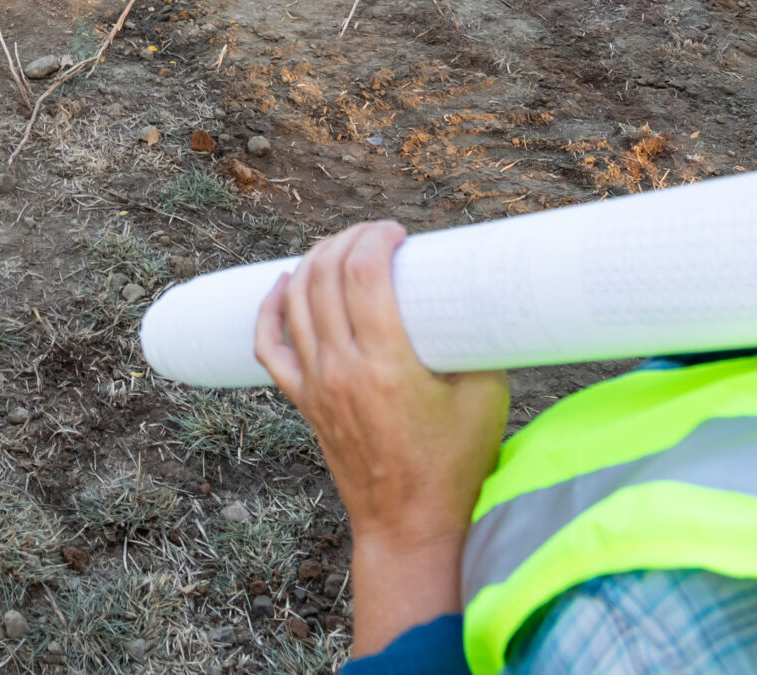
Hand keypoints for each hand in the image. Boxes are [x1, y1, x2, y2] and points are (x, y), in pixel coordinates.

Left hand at [255, 220, 507, 652]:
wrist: (409, 524)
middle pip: (326, 278)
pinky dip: (271, 307)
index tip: (396, 232)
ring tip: (340, 247)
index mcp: (388, 366)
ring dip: (314, 262)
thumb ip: (480, 345)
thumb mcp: (486, 398)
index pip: (365, 276)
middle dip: (347, 240)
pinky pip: (270, 345)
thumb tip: (477, 297)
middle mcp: (343, 370)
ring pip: (295, 302)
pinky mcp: (303, 400)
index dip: (376, 239)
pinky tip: (285, 283)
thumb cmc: (455, 464)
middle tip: (373, 233)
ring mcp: (316, 385)